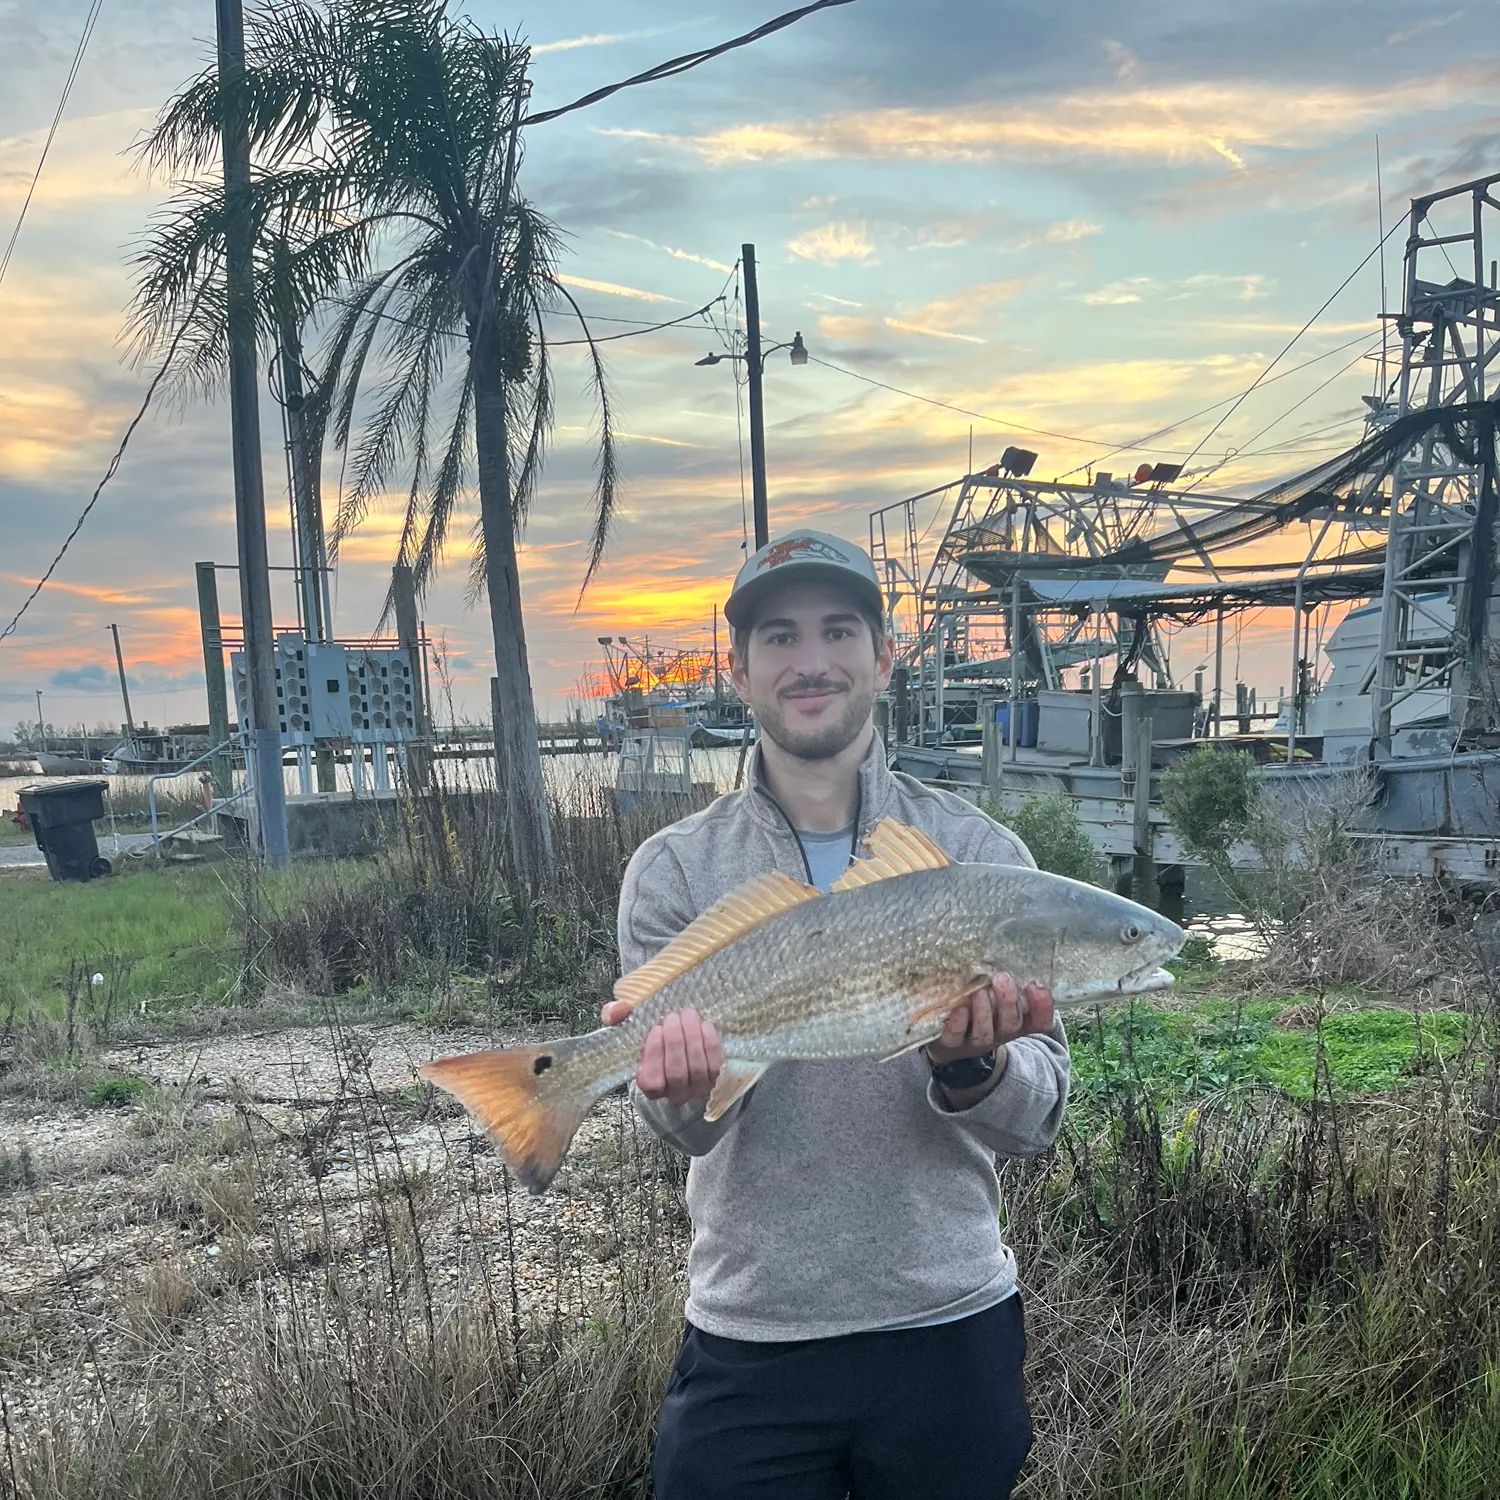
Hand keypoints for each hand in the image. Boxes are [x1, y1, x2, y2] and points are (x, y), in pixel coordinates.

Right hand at [599, 1001, 722, 1107]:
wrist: (683, 1042)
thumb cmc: (653, 1037)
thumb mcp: (630, 1026)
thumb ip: (616, 1016)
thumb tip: (619, 1010)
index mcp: (649, 1086)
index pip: (652, 1081)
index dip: (654, 1056)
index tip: (656, 1030)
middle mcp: (674, 1094)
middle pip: (677, 1074)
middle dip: (676, 1043)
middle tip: (674, 1017)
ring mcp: (698, 1090)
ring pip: (697, 1070)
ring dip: (693, 1039)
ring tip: (689, 1015)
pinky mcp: (717, 1080)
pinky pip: (716, 1065)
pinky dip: (710, 1044)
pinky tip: (704, 1025)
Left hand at [925, 974, 1053, 1065]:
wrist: (945, 1039)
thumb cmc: (976, 1007)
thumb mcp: (995, 994)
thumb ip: (1005, 981)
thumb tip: (1008, 956)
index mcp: (1014, 1022)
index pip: (1039, 1021)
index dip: (1042, 1008)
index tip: (1036, 986)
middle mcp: (998, 1034)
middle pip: (1011, 1025)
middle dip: (1008, 1001)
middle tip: (1002, 978)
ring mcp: (974, 1041)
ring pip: (984, 1033)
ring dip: (983, 1012)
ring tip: (979, 991)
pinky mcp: (951, 1043)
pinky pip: (956, 1036)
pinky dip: (958, 1022)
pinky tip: (959, 1007)